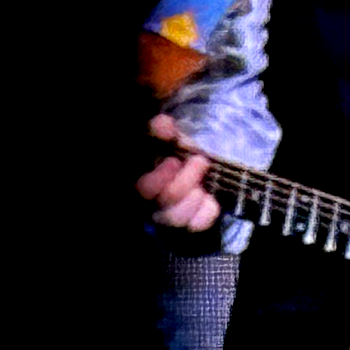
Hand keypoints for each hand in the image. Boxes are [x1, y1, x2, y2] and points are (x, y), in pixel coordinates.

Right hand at [136, 114, 219, 231]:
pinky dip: (207, 210)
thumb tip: (164, 125)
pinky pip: (198, 224)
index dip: (159, 179)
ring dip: (195, 196)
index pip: (144, 190)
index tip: (174, 161)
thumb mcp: (162, 137)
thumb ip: (159, 129)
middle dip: (186, 180)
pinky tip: (208, 196)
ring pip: (178, 217)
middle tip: (200, 161)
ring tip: (204, 180)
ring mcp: (168, 217)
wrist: (185, 164)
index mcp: (141, 184)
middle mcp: (150, 204)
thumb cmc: (167, 151)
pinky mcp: (188, 224)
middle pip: (166, 201)